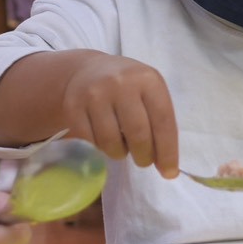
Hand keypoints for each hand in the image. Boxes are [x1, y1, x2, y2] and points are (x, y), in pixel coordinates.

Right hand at [59, 54, 178, 177]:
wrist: (88, 70)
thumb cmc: (127, 87)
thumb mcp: (149, 92)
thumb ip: (159, 122)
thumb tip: (166, 165)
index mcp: (148, 79)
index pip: (163, 121)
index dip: (167, 151)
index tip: (168, 173)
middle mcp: (121, 83)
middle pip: (138, 134)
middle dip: (144, 156)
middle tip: (143, 161)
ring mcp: (95, 94)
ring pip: (111, 141)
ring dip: (120, 154)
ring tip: (122, 149)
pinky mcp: (73, 106)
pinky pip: (89, 142)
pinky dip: (99, 150)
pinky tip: (104, 143)